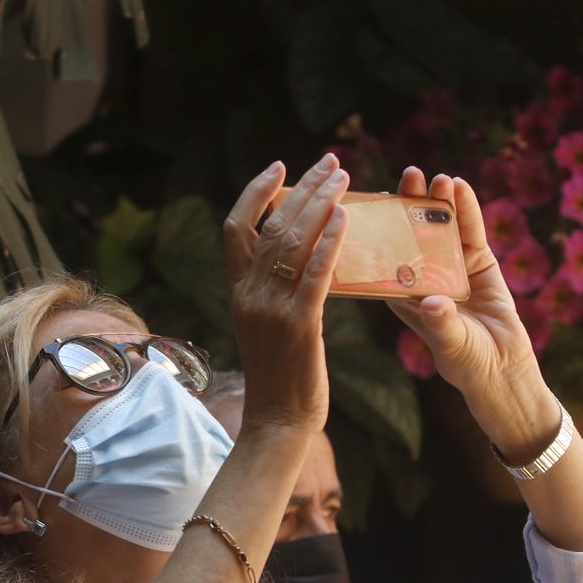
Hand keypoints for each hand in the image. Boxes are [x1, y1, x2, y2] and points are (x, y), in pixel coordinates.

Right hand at [221, 155, 348, 435]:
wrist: (278, 420)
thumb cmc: (281, 375)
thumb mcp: (265, 325)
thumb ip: (273, 290)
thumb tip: (298, 255)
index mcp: (238, 291)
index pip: (236, 228)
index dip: (255, 192)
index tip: (280, 167)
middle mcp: (249, 294)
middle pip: (272, 225)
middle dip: (303, 187)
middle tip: (331, 162)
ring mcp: (272, 308)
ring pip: (293, 241)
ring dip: (321, 203)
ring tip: (344, 177)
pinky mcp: (300, 324)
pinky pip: (315, 273)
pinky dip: (330, 242)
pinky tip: (346, 219)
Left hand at [388, 168, 558, 461]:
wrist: (502, 368)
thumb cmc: (466, 362)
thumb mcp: (451, 344)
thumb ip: (442, 323)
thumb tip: (433, 302)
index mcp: (403, 295)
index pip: (384, 258)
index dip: (377, 232)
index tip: (369, 206)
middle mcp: (423, 275)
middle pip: (412, 233)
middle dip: (408, 206)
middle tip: (405, 178)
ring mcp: (450, 265)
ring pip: (441, 226)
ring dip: (437, 201)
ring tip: (435, 177)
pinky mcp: (478, 263)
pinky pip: (470, 231)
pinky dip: (467, 210)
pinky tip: (460, 186)